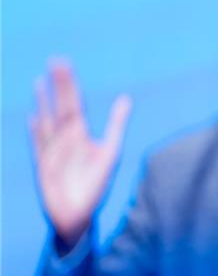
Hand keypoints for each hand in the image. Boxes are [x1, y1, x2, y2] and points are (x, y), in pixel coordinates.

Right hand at [28, 59, 131, 249]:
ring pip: (48, 121)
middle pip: (62, 106)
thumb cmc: (94, 184)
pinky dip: (38, 132)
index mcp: (81, 134)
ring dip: (45, 102)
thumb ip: (116, 124)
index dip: (70, 84)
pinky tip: (34, 117)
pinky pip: (41, 146)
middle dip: (59, 85)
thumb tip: (126, 98)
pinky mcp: (45, 166)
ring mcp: (53, 151)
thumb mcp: (110, 151)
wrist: (79, 215)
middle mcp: (66, 138)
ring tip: (39, 81)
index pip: (75, 103)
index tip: (65, 63)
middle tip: (56, 61)